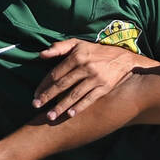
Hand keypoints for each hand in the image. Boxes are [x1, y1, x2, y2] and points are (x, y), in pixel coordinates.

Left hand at [32, 38, 155, 120]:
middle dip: (48, 96)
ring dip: (61, 106)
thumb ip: (59, 47)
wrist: (124, 59)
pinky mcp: (104, 87)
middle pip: (62, 84)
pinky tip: (70, 115)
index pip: (56, 73)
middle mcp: (85, 67)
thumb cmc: (96, 51)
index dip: (44, 85)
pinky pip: (89, 99)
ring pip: (74, 94)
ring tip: (50, 116)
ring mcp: (96, 78)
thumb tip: (41, 54)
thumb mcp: (78, 43)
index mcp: (77, 56)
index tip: (35, 95)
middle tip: (36, 106)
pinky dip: (80, 107)